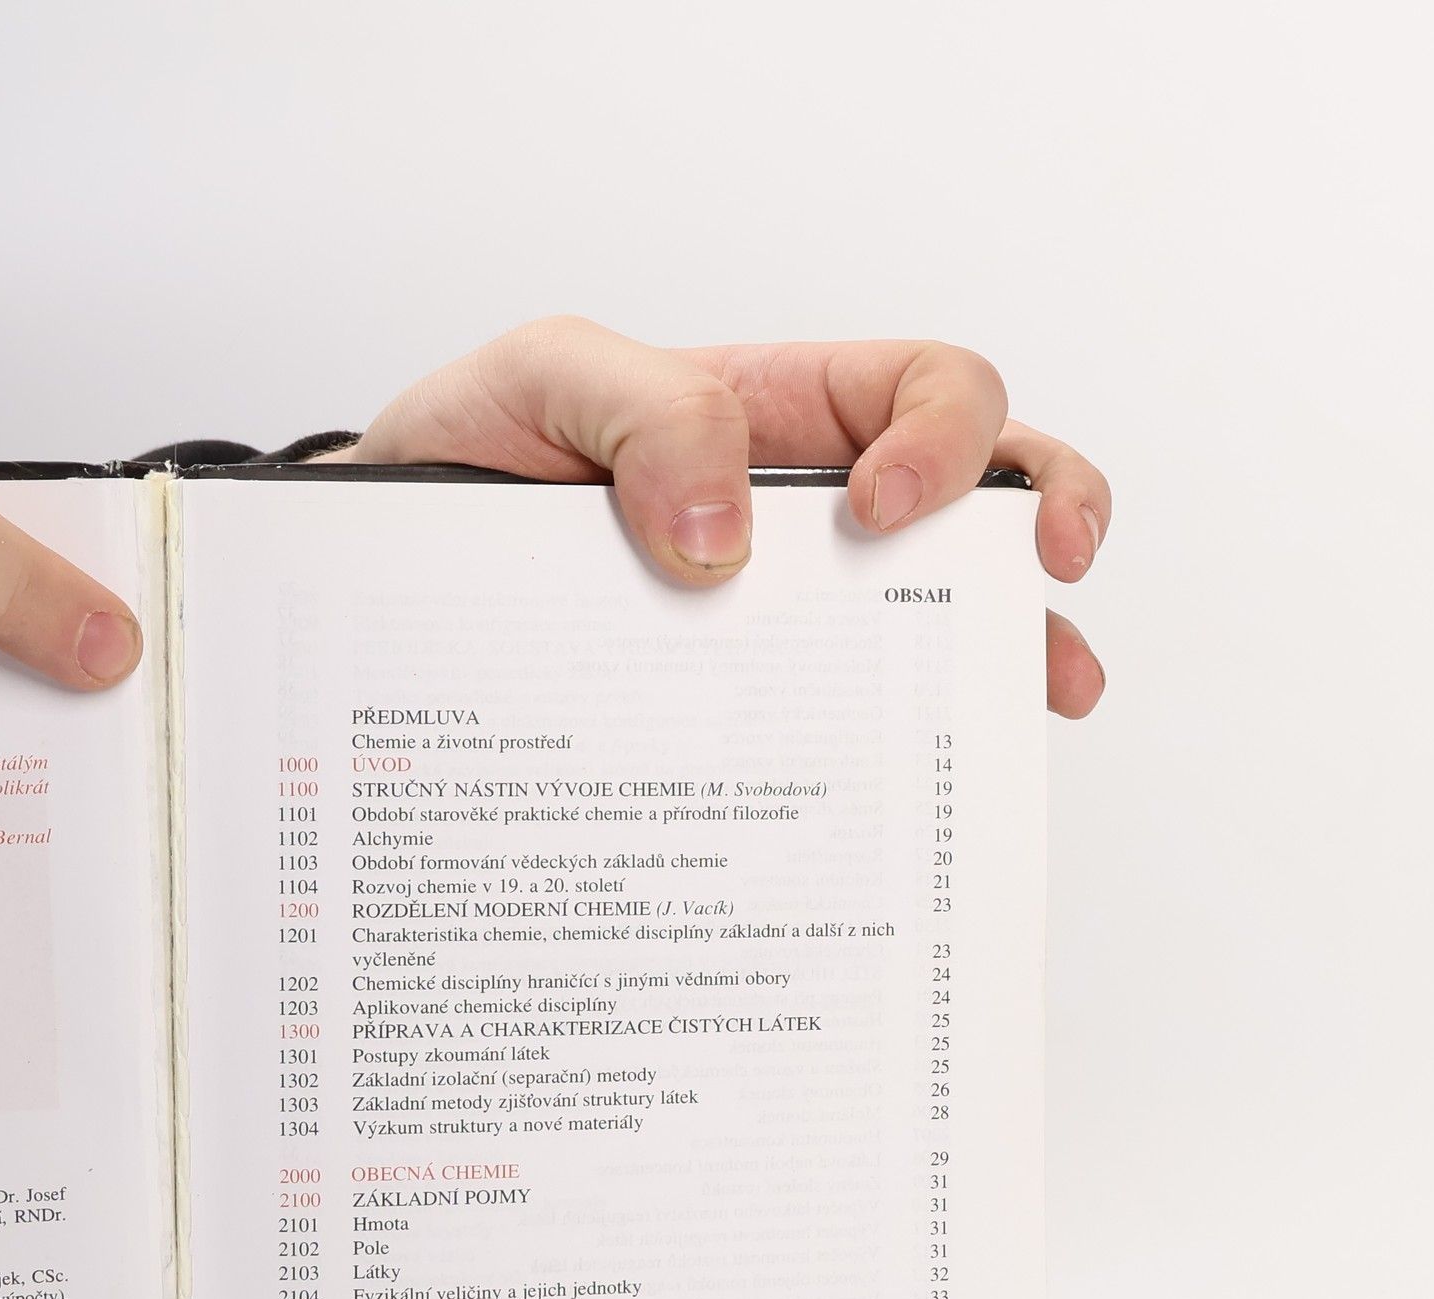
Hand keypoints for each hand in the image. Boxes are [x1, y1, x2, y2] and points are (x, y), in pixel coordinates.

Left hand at [320, 317, 1106, 719]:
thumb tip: (727, 541)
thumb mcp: (540, 380)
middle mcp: (805, 513)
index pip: (926, 388)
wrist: (386, 577)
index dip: (946, 437)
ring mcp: (783, 614)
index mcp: (779, 411)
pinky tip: (919, 782)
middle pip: (980, 494)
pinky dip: (897, 742)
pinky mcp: (739, 700)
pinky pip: (842, 716)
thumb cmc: (465, 451)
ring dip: (1006, 648)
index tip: (882, 512)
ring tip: (1043, 690)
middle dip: (1044, 518)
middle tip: (1046, 576)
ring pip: (937, 614)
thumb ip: (647, 414)